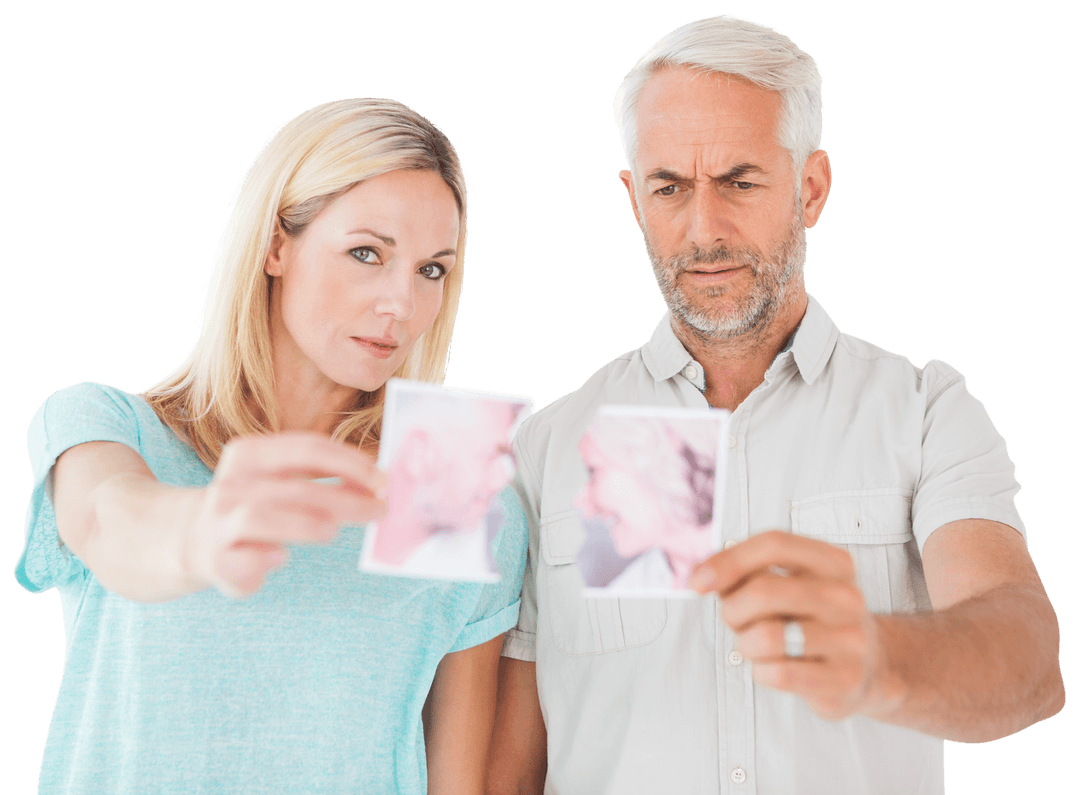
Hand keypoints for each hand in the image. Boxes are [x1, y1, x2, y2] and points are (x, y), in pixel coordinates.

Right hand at [183, 431, 387, 597]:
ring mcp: (220, 521)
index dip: (349, 461)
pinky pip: (241, 558)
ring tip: (332, 531)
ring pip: (262, 516)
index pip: (307, 448)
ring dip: (302, 523)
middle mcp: (233, 483)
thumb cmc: (255, 506)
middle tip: (379, 509)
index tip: (382, 478)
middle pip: (295, 485)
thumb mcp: (281, 479)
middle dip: (345, 497)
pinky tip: (280, 558)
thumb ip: (320, 475)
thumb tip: (376, 482)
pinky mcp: (217, 559)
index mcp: (251, 453)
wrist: (192, 539)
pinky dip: (262, 558)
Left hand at [688, 530, 888, 720]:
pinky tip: (774, 668)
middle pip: (764, 590)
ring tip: (757, 646)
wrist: (871, 668)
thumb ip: (747, 572)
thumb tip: (700, 576)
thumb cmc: (811, 620)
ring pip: (766, 637)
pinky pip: (777, 674)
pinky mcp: (844, 679)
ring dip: (746, 644)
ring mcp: (851, 639)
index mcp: (833, 562)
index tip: (696, 582)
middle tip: (733, 621)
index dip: (728, 560)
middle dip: (732, 609)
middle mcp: (847, 596)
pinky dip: (761, 672)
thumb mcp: (789, 585)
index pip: (774, 544)